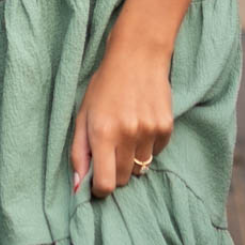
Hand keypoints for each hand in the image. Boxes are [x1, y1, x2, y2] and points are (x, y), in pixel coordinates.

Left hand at [70, 27, 173, 197]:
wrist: (137, 56)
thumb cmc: (104, 87)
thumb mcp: (82, 116)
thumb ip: (78, 152)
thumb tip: (77, 187)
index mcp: (102, 133)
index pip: (106, 184)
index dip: (100, 188)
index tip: (98, 181)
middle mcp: (127, 135)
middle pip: (124, 179)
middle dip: (115, 172)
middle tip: (110, 150)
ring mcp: (149, 131)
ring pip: (141, 167)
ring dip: (132, 158)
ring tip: (126, 134)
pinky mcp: (166, 127)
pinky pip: (156, 153)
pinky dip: (147, 146)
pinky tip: (141, 125)